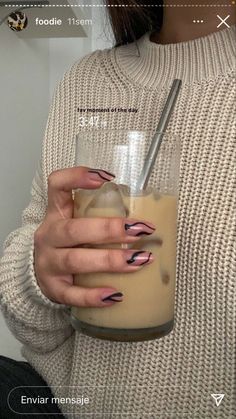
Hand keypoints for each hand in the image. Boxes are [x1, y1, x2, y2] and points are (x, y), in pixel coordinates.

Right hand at [34, 166, 154, 306]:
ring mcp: (48, 263)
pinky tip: (116, 295)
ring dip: (110, 260)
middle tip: (141, 230)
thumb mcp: (77, 222)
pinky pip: (71, 295)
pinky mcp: (53, 288)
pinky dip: (94, 296)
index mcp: (56, 213)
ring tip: (139, 260)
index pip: (57, 185)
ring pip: (75, 260)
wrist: (40, 273)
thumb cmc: (70, 243)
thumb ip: (101, 214)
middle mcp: (49, 235)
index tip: (107, 177)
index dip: (77, 177)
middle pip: (74, 229)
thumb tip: (150, 214)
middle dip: (110, 229)